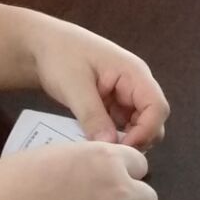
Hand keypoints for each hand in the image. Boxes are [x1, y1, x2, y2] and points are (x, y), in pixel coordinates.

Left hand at [30, 20, 169, 148]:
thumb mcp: (74, 86)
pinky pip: (120, 127)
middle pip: (153, 120)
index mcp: (134, 73)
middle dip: (137, 140)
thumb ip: (93, 116)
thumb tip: (110, 146)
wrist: (41, 46)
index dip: (145, 132)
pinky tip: (93, 143)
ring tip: (98, 150)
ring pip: (138, 127)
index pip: (157, 108)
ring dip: (123, 141)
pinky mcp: (112, 105)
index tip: (120, 150)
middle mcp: (135, 85)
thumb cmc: (60, 56)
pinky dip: (111, 138)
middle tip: (108, 154)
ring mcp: (124, 96)